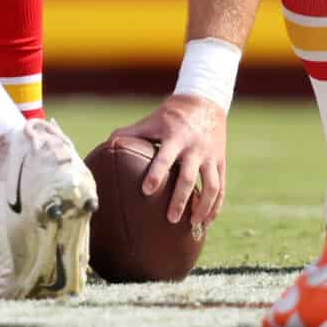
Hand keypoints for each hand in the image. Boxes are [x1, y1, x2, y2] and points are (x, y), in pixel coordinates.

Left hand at [110, 95, 229, 231]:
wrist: (205, 101)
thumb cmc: (171, 115)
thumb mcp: (152, 120)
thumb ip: (130, 133)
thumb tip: (105, 145)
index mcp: (175, 137)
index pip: (165, 157)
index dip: (156, 174)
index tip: (146, 191)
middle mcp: (194, 148)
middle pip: (188, 177)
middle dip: (180, 199)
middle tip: (170, 219)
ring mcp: (210, 156)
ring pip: (211, 186)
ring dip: (203, 207)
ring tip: (192, 225)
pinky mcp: (220, 162)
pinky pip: (221, 187)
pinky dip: (215, 205)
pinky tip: (207, 221)